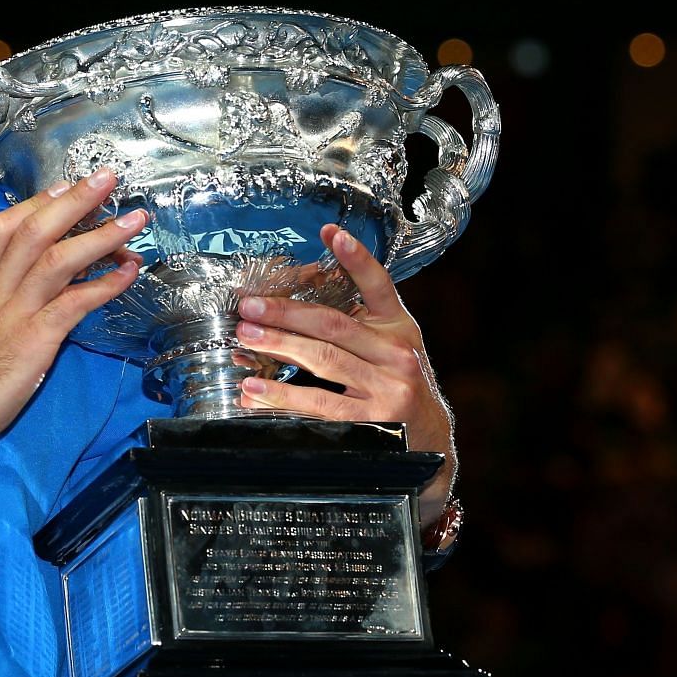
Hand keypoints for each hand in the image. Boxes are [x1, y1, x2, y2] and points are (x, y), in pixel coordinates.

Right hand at [0, 170, 144, 499]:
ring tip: (134, 219)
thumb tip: (13, 304)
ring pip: (58, 259)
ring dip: (101, 234)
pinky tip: (128, 273)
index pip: (0, 231)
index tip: (60, 188)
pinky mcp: (32, 341)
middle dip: (73, 201)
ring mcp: (14, 314)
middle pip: (34, 231)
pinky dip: (104, 284)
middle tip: (106, 178)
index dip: (33, 205)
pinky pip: (73, 303)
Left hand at [233, 224, 456, 514]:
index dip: (357, 258)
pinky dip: (284, 398)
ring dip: (279, 347)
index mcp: (399, 328)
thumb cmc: (398, 385)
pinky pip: (320, 407)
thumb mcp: (390, 347)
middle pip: (334, 325)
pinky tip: (257, 392)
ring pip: (324, 362)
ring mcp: (388, 390)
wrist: (430, 442)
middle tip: (248, 307)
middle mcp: (397, 355)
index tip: (331, 233)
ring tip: (245, 339)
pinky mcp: (373, 424)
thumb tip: (291, 307)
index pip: (379, 286)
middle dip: (285, 314)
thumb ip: (355, 324)